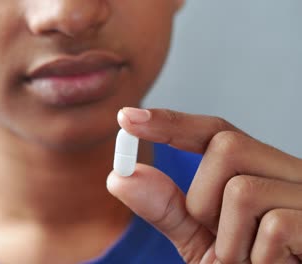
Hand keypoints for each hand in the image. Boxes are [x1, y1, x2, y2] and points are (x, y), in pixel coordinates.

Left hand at [107, 108, 301, 263]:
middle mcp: (287, 172)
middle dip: (203, 200)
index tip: (126, 118)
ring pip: (241, 190)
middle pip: (226, 147)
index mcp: (257, 172)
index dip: (170, 122)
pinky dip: (257, 258)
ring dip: (228, 239)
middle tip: (220, 239)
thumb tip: (120, 177)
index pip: (214, 131)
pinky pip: (273, 226)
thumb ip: (167, 209)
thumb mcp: (201, 240)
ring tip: (249, 259)